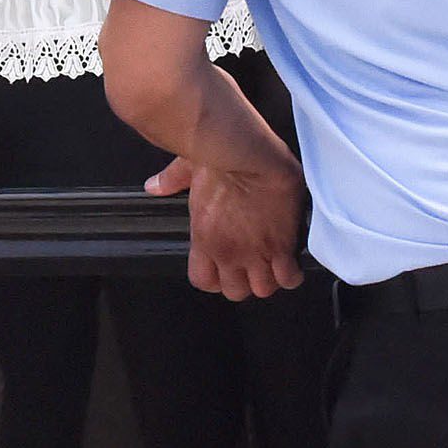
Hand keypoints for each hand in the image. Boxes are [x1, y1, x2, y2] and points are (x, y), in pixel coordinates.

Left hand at [146, 153, 306, 299]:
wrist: (249, 155)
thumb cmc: (219, 158)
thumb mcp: (187, 170)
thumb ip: (171, 181)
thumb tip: (154, 185)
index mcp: (204, 239)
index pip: (204, 281)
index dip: (217, 279)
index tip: (226, 268)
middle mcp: (227, 252)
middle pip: (236, 292)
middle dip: (245, 281)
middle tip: (254, 265)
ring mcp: (254, 252)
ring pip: (264, 289)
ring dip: (270, 278)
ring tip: (275, 263)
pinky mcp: (280, 246)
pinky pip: (289, 278)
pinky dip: (292, 273)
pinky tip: (291, 260)